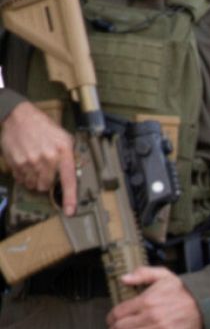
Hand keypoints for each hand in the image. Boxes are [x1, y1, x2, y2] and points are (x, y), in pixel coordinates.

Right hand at [1, 100, 76, 214]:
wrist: (19, 116)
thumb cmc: (45, 127)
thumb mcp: (64, 138)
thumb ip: (70, 155)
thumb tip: (73, 173)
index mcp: (63, 152)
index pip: (68, 180)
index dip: (70, 198)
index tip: (70, 211)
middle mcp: (47, 158)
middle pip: (47, 186)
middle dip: (47, 184)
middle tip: (45, 173)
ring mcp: (30, 161)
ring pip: (34, 185)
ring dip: (35, 182)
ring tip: (35, 167)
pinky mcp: (16, 162)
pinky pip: (22, 180)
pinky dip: (24, 178)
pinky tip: (26, 166)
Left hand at [108, 267, 203, 328]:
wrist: (205, 305)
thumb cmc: (183, 291)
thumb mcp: (164, 275)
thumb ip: (143, 273)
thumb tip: (123, 279)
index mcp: (147, 300)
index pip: (119, 312)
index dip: (110, 318)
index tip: (110, 320)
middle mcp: (150, 315)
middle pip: (121, 327)